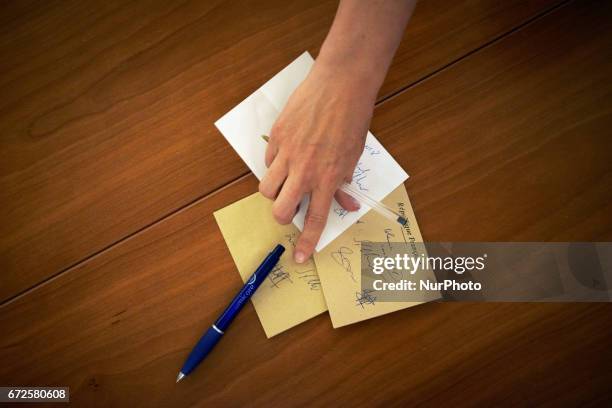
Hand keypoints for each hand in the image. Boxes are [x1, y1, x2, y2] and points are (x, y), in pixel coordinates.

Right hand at [259, 62, 376, 262]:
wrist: (340, 84)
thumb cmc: (352, 119)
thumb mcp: (354, 156)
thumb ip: (344, 182)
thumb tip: (345, 203)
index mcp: (328, 177)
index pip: (316, 219)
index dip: (307, 242)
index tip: (299, 257)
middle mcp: (305, 170)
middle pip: (280, 210)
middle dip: (283, 216)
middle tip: (290, 208)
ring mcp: (288, 153)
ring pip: (266, 188)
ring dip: (274, 191)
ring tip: (285, 181)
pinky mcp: (276, 136)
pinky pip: (268, 160)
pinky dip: (275, 163)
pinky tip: (288, 152)